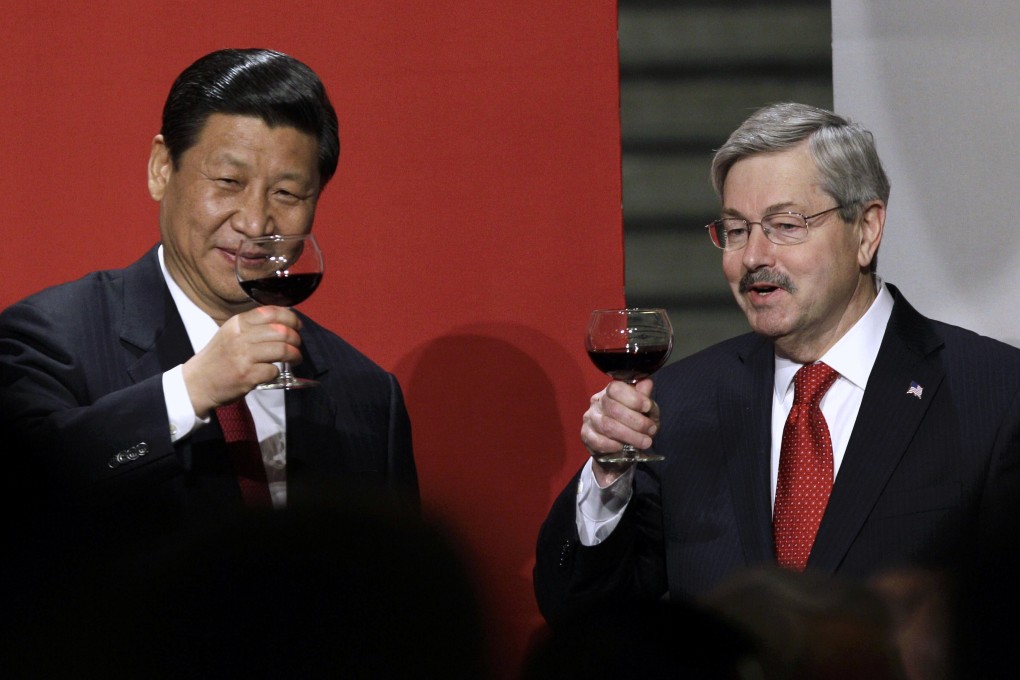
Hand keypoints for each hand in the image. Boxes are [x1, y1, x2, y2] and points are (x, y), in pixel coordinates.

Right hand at [182, 305, 302, 415]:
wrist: (197, 382)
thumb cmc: (219, 358)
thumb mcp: (231, 333)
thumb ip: (253, 327)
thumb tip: (284, 322)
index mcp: (238, 323)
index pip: (271, 312)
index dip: (290, 318)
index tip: (297, 325)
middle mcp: (240, 336)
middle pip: (281, 331)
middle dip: (296, 339)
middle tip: (297, 345)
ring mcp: (243, 356)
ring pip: (282, 350)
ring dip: (294, 355)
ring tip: (295, 358)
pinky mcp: (247, 375)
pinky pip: (274, 370)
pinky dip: (278, 372)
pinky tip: (273, 372)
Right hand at [581, 378, 659, 484]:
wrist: (616, 447)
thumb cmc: (631, 424)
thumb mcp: (642, 410)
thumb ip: (644, 397)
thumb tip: (647, 383)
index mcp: (610, 391)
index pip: (616, 388)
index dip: (633, 398)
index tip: (648, 407)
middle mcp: (597, 402)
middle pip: (614, 409)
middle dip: (637, 421)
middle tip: (651, 430)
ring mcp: (590, 419)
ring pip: (608, 426)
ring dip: (630, 436)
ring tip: (645, 442)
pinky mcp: (586, 435)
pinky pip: (599, 441)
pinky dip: (614, 445)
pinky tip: (624, 447)